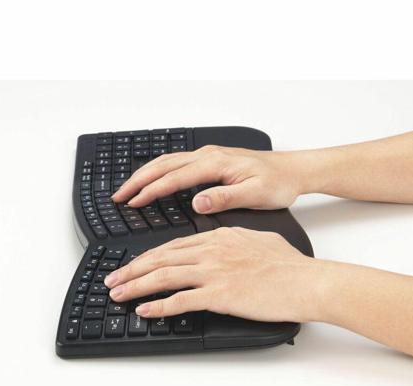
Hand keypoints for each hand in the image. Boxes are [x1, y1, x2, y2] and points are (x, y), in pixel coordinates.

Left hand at [104, 227, 324, 321]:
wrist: (306, 280)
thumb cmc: (289, 264)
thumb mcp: (257, 239)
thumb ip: (233, 240)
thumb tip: (221, 241)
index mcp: (219, 237)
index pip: (173, 245)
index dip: (148, 256)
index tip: (134, 265)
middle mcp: (212, 251)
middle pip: (161, 258)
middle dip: (131, 270)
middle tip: (113, 279)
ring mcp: (214, 272)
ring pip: (164, 276)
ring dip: (136, 286)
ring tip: (118, 294)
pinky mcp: (220, 294)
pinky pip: (181, 300)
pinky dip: (159, 306)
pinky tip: (145, 310)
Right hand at [110, 145, 304, 213]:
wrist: (294, 170)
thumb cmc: (278, 183)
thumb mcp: (255, 195)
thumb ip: (225, 198)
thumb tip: (199, 202)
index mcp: (216, 164)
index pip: (174, 178)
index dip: (151, 191)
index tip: (133, 202)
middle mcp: (209, 156)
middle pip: (164, 165)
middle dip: (138, 180)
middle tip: (118, 196)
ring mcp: (210, 156)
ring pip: (168, 162)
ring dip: (146, 174)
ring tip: (128, 189)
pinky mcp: (213, 161)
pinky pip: (178, 163)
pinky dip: (160, 172)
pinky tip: (155, 180)